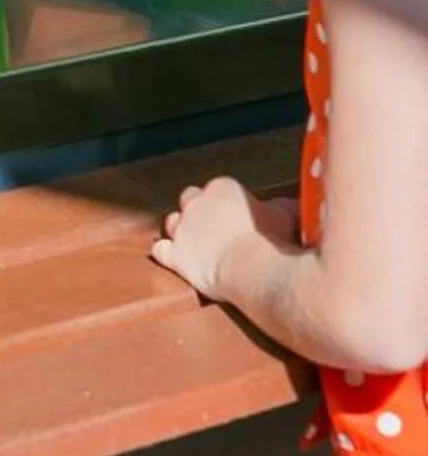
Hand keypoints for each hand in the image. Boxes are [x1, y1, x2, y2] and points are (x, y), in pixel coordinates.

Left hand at [151, 176, 293, 296]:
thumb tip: (294, 205)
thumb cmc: (273, 240)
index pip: (220, 188)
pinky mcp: (174, 253)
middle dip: (199, 210)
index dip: (228, 203)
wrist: (252, 268)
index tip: (239, 216)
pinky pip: (160, 249)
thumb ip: (285, 206)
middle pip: (190, 198)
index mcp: (223, 188)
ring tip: (195, 242)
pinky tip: (170, 256)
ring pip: (172, 221)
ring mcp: (182, 228)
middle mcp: (196, 202)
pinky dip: (164, 252)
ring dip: (181, 230)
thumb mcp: (287, 215)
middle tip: (215, 227)